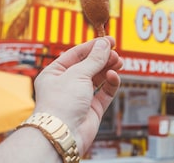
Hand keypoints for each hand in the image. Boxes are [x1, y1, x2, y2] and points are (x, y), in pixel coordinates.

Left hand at [33, 36, 122, 154]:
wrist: (63, 134)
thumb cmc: (60, 104)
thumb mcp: (78, 74)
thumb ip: (94, 59)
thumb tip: (104, 44)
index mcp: (55, 73)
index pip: (76, 54)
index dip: (93, 46)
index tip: (109, 40)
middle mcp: (66, 84)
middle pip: (89, 65)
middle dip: (103, 58)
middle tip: (115, 52)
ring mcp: (80, 96)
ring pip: (98, 78)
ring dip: (108, 68)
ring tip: (118, 62)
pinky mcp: (92, 108)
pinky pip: (105, 92)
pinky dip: (110, 83)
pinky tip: (113, 76)